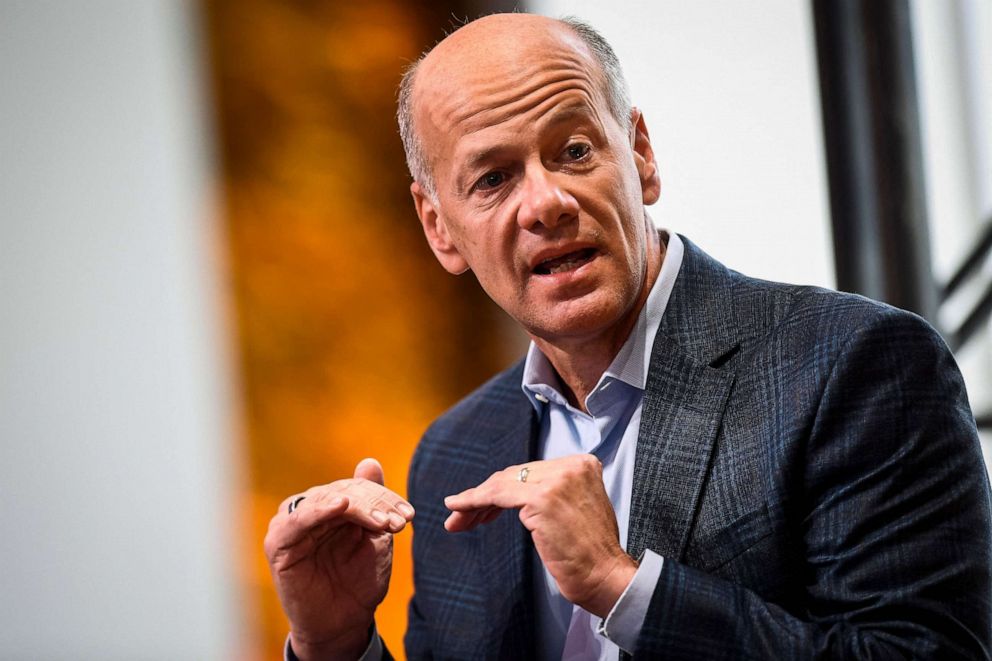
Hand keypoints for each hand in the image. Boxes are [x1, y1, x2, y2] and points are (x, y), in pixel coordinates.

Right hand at [264, 458, 413, 659]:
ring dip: (359, 508)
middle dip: (376, 505)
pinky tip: (341, 506)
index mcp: (331, 506)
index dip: (385, 498)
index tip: (410, 514)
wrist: (342, 622)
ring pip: (326, 501)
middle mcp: (310, 509)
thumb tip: (370, 461)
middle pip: (345, 492)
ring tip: (383, 523)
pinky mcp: (278, 542)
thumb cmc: (358, 580)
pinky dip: (319, 510)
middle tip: (400, 522)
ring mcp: (292, 523)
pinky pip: (297, 520)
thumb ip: (372, 501)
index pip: (358, 489)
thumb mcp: (374, 537)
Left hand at [443, 454, 636, 616]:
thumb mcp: (576, 508)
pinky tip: (457, 509)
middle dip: (484, 495)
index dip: (502, 488)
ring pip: (502, 484)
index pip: (530, 471)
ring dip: (474, 502)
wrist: (606, 577)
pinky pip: (497, 495)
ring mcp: (557, 480)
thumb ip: (552, 492)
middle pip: (514, 475)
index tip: (482, 507)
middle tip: (461, 514)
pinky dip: (473, 502)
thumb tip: (511, 492)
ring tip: (456, 519)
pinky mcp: (542, 498)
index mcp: (582, 464)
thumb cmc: (590, 553)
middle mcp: (571, 466)